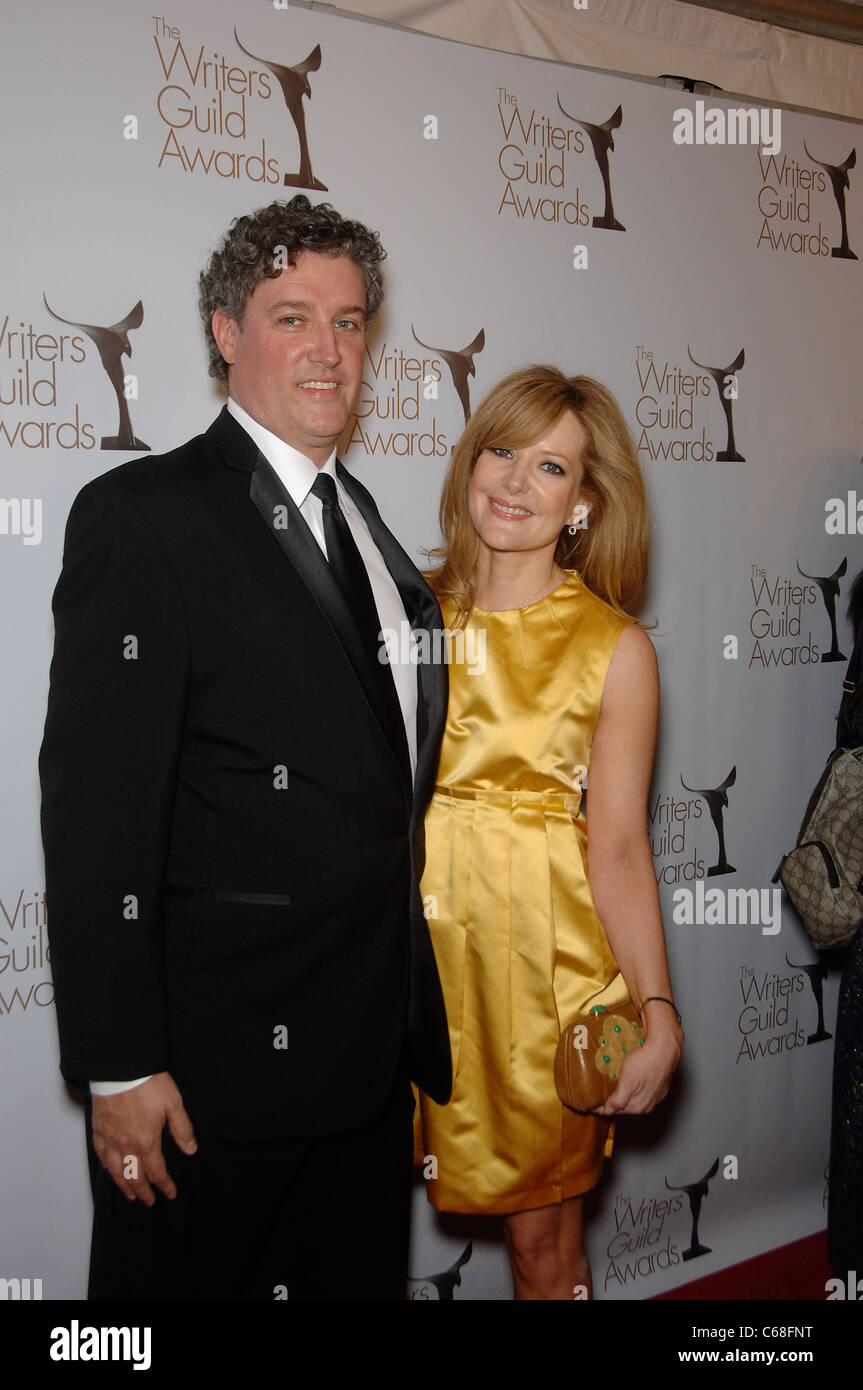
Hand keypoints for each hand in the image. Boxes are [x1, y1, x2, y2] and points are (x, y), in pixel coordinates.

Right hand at [90, 1071, 196, 1204]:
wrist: (119, 1068)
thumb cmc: (147, 1083)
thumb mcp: (173, 1103)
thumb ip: (182, 1129)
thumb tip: (190, 1149)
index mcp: (146, 1141)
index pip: (157, 1172)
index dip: (164, 1185)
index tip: (170, 1193)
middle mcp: (126, 1145)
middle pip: (134, 1177)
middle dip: (144, 1192)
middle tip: (149, 1201)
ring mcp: (110, 1139)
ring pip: (116, 1171)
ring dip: (124, 1186)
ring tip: (130, 1195)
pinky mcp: (98, 1129)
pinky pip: (101, 1155)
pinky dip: (107, 1168)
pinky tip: (110, 1171)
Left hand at [593, 1020, 682, 1116]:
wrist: (664, 1048)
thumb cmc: (645, 1061)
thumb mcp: (627, 1081)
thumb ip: (618, 1100)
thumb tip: (608, 1110)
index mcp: (638, 1107)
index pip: (613, 1111)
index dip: (599, 1108)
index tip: (589, 1104)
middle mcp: (647, 1106)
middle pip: (623, 1110)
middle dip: (610, 1105)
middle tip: (596, 1098)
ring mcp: (655, 1098)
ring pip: (632, 1104)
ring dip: (621, 1101)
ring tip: (609, 1094)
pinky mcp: (659, 1089)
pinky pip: (642, 1096)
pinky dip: (632, 1094)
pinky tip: (627, 1087)